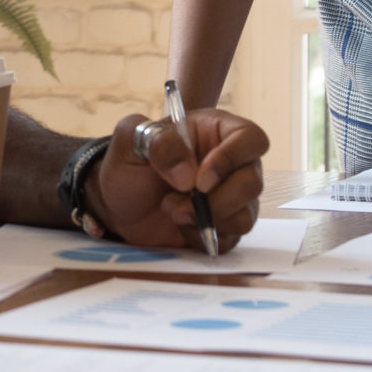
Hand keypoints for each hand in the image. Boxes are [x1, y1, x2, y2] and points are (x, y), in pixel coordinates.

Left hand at [92, 107, 269, 249]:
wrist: (119, 205)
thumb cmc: (130, 164)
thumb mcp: (130, 140)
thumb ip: (158, 142)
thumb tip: (188, 175)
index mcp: (217, 131)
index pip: (251, 139)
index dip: (231, 160)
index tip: (199, 181)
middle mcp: (232, 163)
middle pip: (252, 183)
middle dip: (215, 201)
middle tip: (175, 204)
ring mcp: (231, 196)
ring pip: (245, 216)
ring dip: (206, 220)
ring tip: (174, 213)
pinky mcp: (224, 226)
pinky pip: (231, 239)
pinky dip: (203, 238)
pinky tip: (181, 227)